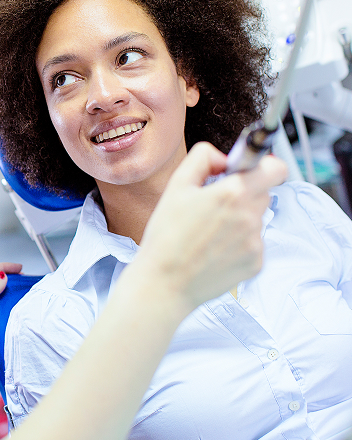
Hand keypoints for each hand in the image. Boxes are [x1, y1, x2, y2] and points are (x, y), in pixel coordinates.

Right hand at [136, 142, 287, 316]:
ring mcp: (255, 242)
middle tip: (215, 205)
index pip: (274, 168)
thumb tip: (223, 158)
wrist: (165, 282)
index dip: (264, 165)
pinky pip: (254, 243)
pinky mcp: (256, 263)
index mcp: (232, 193)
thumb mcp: (176, 186)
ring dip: (240, 219)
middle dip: (244, 193)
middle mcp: (250, 216)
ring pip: (256, 218)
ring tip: (209, 232)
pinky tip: (214, 250)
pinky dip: (238, 244)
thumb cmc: (166, 236)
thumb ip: (203, 158)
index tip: (249, 171)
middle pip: (264, 192)